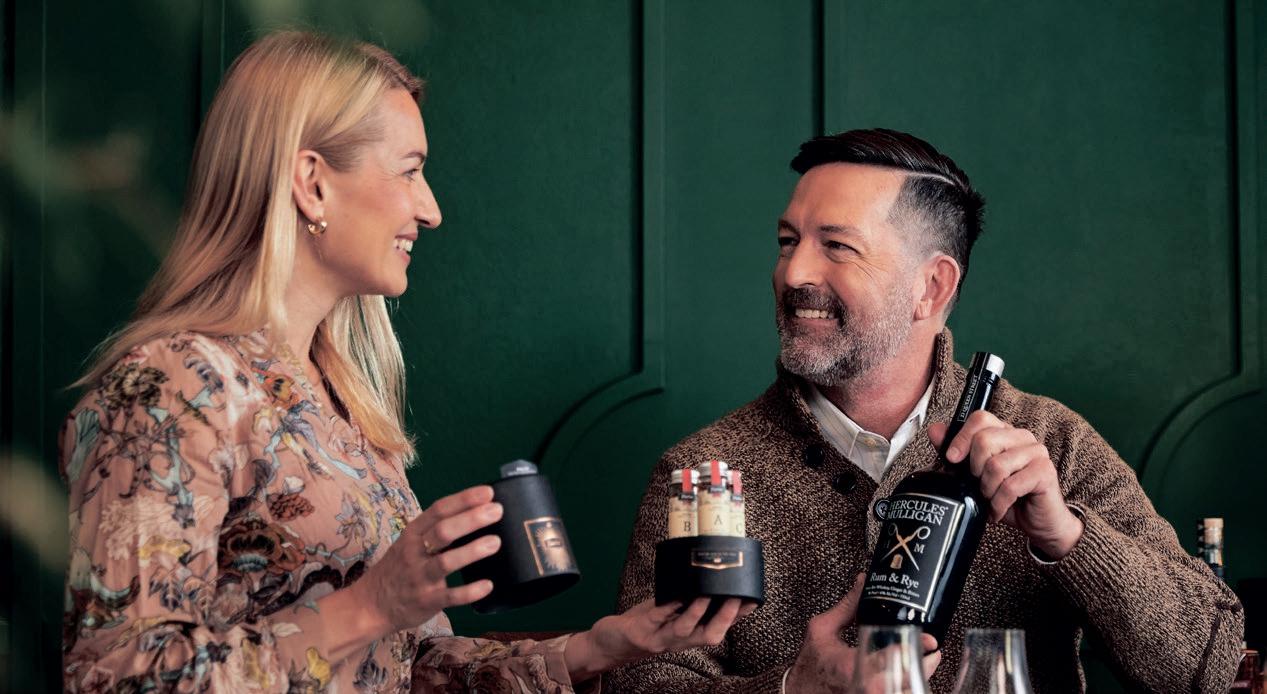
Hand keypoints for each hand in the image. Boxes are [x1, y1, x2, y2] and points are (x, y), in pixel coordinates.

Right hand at [350, 485, 503, 634]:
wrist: (371, 605)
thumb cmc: (399, 568)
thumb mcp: (410, 543)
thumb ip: (437, 530)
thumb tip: (477, 513)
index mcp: (413, 533)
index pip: (438, 510)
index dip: (464, 500)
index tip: (488, 492)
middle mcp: (415, 552)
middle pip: (443, 531)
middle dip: (471, 519)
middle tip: (497, 511)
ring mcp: (420, 577)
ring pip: (446, 562)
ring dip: (472, 551)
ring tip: (495, 542)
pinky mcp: (426, 601)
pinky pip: (450, 596)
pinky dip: (470, 591)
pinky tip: (488, 586)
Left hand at [565, 597, 755, 681]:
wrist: (610, 642)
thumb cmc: (645, 624)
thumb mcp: (670, 614)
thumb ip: (688, 601)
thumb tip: (707, 575)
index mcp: (689, 635)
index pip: (720, 627)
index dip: (738, 616)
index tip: (753, 599)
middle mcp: (679, 641)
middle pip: (709, 635)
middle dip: (725, 617)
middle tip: (737, 597)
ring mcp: (661, 638)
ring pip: (685, 630)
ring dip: (698, 612)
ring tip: (707, 593)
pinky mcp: (642, 631)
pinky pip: (657, 618)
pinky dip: (667, 607)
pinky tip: (675, 595)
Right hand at [786, 575, 939, 693]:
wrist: (800, 692)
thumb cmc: (809, 665)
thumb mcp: (822, 630)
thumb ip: (847, 607)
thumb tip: (863, 582)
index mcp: (853, 666)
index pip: (893, 657)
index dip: (916, 647)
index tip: (930, 640)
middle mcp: (865, 688)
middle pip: (907, 679)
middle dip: (925, 665)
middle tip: (933, 653)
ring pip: (906, 691)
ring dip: (918, 678)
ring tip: (925, 664)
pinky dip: (904, 687)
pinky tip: (907, 677)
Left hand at [930, 410, 1083, 558]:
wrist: (1037, 523)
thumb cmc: (1007, 497)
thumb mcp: (976, 475)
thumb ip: (957, 452)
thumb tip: (935, 430)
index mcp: (1005, 432)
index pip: (980, 418)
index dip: (962, 437)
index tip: (952, 458)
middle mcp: (1022, 437)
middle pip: (985, 440)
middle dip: (975, 470)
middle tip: (980, 486)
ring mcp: (1037, 452)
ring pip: (996, 466)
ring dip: (987, 490)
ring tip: (991, 498)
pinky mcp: (1045, 471)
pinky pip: (1010, 486)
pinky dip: (999, 503)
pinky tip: (999, 509)